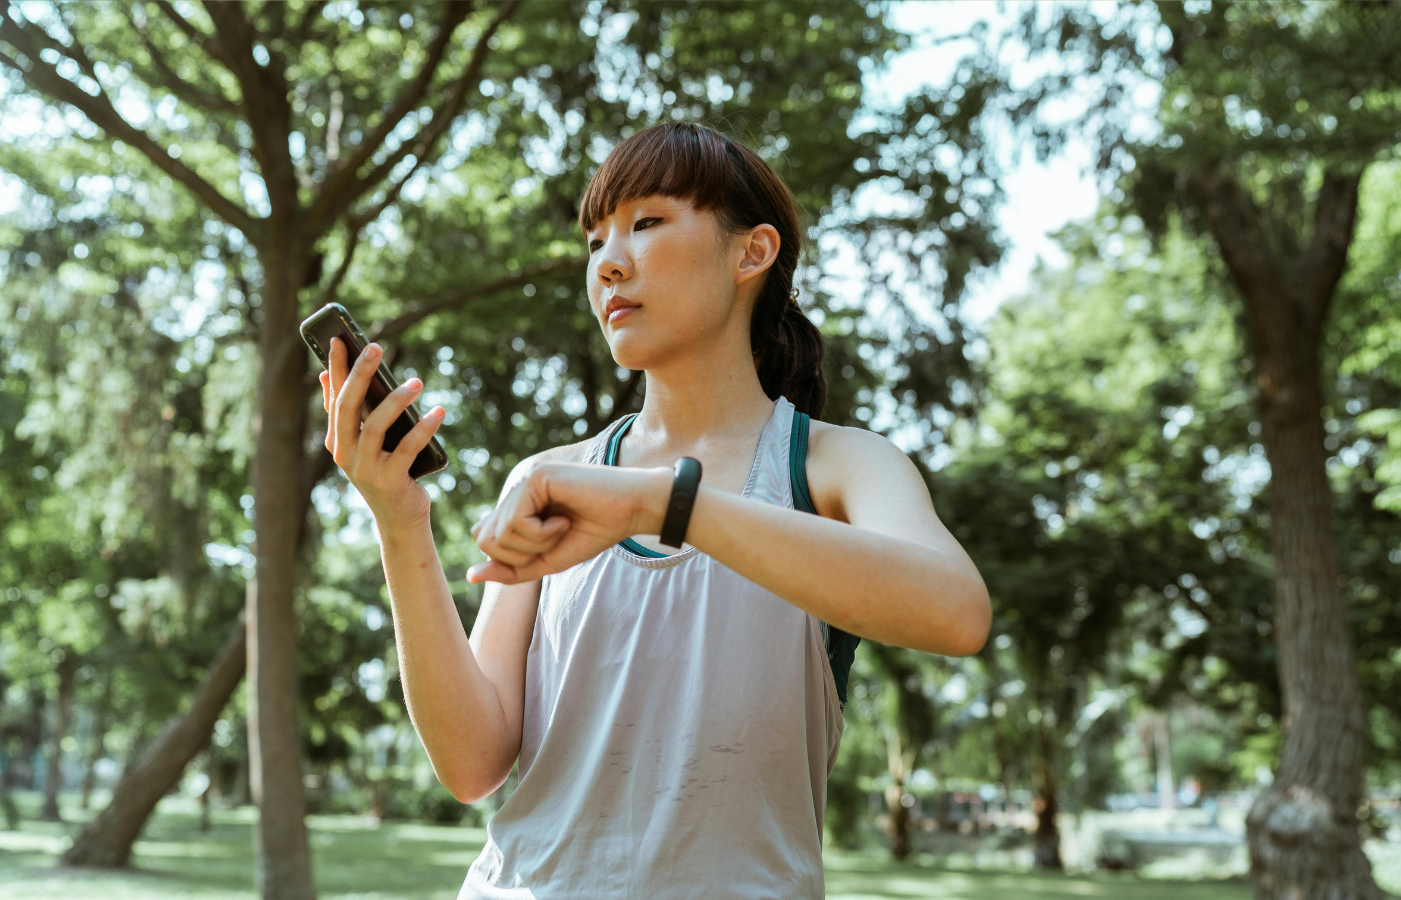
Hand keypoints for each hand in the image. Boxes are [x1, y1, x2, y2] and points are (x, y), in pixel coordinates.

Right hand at [319, 336, 445, 530]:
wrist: (399, 518)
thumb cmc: (385, 472)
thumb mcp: (363, 442)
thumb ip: (349, 412)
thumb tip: (326, 374)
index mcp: (337, 439)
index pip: (334, 396)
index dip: (337, 368)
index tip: (340, 338)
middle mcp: (344, 453)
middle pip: (349, 406)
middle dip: (360, 374)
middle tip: (375, 347)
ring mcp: (365, 468)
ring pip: (376, 426)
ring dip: (396, 400)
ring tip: (417, 382)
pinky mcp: (389, 481)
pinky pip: (407, 449)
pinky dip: (423, 429)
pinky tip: (438, 413)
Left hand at [467, 462, 670, 583]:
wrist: (631, 510)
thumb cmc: (594, 532)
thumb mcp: (548, 560)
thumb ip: (510, 569)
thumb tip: (471, 576)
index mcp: (516, 505)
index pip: (483, 539)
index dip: (511, 558)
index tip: (546, 549)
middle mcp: (515, 490)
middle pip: (485, 540)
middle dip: (520, 555)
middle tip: (554, 541)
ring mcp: (523, 481)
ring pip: (498, 534)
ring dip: (534, 545)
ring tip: (561, 529)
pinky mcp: (534, 478)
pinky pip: (516, 523)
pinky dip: (541, 534)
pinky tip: (564, 521)